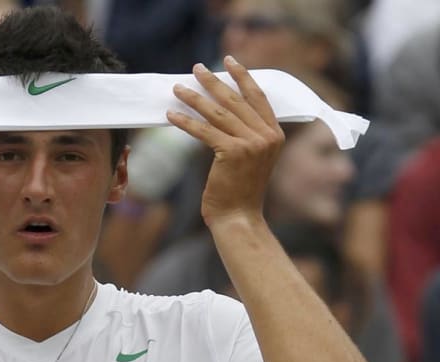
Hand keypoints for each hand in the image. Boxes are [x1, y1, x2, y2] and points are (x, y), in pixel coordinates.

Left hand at [166, 57, 284, 226]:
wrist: (239, 216)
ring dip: (194, 98)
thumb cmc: (240, 189)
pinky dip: (186, 121)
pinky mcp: (232, 153)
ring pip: (217, 113)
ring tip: (177, 88)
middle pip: (235, 100)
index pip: (257, 97)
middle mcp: (266, 136)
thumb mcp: (252, 157)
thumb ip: (247, 134)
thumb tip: (223, 109)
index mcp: (275, 134)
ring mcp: (251, 144)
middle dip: (214, 82)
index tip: (229, 61)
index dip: (243, 77)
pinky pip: (204, 131)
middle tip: (196, 68)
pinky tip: (171, 115)